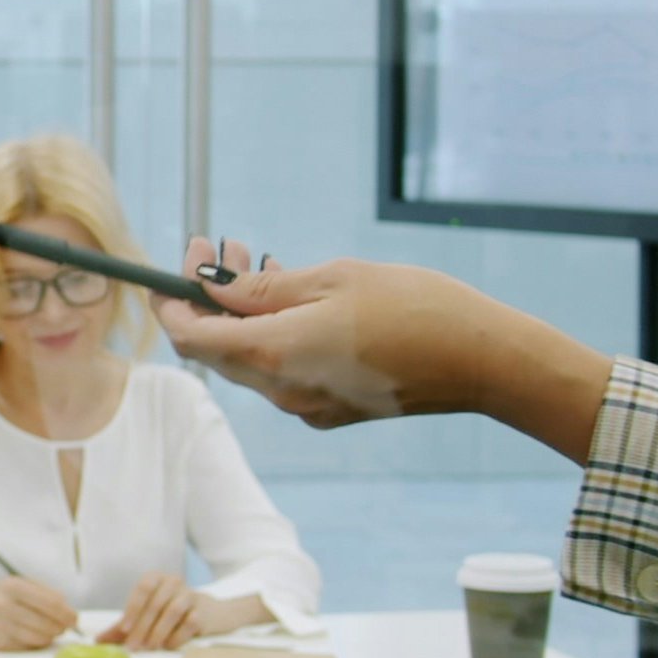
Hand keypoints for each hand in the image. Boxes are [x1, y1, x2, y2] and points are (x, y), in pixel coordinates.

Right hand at [0, 576, 78, 650]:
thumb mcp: (15, 583)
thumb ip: (42, 592)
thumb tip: (67, 609)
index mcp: (13, 586)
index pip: (52, 603)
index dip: (68, 613)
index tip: (74, 619)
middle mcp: (5, 606)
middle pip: (49, 623)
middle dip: (61, 627)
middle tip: (63, 626)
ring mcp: (1, 626)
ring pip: (41, 637)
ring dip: (50, 636)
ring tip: (47, 630)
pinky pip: (28, 646)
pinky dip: (35, 642)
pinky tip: (30, 635)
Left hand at [101, 572, 198, 650]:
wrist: (206, 613)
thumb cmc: (167, 613)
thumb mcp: (144, 617)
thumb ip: (121, 628)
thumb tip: (98, 641)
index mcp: (156, 578)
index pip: (143, 588)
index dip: (132, 609)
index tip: (123, 629)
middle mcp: (173, 582)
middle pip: (156, 603)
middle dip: (142, 627)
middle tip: (133, 647)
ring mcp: (191, 595)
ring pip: (173, 611)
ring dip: (159, 631)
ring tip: (150, 647)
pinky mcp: (203, 611)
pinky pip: (190, 622)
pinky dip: (177, 636)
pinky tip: (168, 646)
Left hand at [158, 240, 612, 456]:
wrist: (481, 361)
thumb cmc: (414, 309)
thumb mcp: (333, 280)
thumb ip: (266, 289)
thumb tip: (213, 289)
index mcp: (274, 356)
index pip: (191, 338)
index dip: (175, 300)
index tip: (186, 259)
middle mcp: (282, 392)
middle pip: (217, 351)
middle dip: (209, 299)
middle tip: (222, 247)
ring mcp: (308, 406)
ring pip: (251, 359)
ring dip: (244, 313)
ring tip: (258, 260)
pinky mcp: (333, 409)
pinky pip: (284, 371)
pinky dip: (275, 334)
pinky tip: (294, 297)